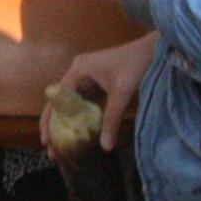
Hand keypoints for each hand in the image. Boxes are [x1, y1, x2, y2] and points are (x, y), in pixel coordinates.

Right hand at [41, 32, 158, 155]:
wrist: (153, 51)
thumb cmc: (135, 66)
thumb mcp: (121, 94)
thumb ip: (112, 120)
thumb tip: (106, 147)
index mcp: (78, 70)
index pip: (57, 98)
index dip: (50, 121)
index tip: (47, 141)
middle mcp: (77, 72)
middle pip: (60, 101)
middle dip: (54, 124)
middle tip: (52, 149)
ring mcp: (86, 77)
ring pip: (71, 103)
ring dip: (66, 121)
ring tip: (62, 144)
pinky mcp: (96, 82)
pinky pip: (83, 101)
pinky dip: (80, 116)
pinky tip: (79, 131)